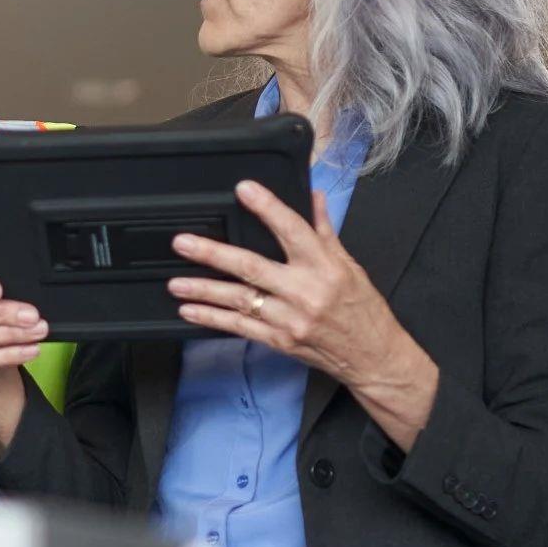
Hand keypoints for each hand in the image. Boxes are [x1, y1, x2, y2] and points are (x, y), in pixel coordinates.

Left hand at [167, 180, 438, 448]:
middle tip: (183, 243)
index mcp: (325, 267)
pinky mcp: (280, 341)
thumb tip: (313, 195)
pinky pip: (240, 328)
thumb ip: (324, 231)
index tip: (244, 189)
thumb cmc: (362, 308)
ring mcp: (290, 319)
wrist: (372, 356)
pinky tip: (190, 311)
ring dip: (203, 291)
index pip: (293, 230)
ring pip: (239, 301)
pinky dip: (212, 319)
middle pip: (252, 267)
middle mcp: (305, 292)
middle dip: (213, 254)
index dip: (268, 208)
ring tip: (175, 283)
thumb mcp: (350, 265)